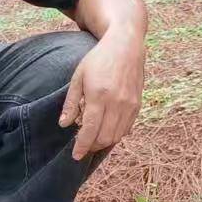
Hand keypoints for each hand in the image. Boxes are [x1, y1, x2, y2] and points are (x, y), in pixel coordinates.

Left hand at [59, 32, 145, 160]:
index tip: (75, 155)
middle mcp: (117, 103)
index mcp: (99, 95)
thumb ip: (71, 103)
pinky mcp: (137, 105)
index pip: (90, 129)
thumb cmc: (98, 60)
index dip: (82, 145)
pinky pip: (126, 128)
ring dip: (103, 142)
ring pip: (117, 136)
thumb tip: (64, 125)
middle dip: (92, 146)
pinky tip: (106, 130)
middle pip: (104, 137)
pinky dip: (115, 134)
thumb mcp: (78, 77)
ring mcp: (129, 105)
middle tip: (82, 146)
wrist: (126, 46)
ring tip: (93, 139)